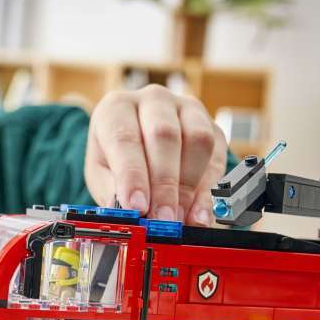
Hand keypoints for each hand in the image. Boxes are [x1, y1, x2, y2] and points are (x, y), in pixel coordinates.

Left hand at [85, 85, 226, 226]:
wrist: (140, 146)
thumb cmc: (116, 160)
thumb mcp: (102, 175)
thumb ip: (113, 192)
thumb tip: (129, 215)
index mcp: (117, 108)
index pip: (125, 137)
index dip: (132, 175)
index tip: (136, 207)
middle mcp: (153, 101)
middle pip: (164, 135)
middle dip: (164, 184)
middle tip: (163, 219)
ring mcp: (187, 109)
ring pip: (198, 140)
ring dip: (190, 185)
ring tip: (180, 219)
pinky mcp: (213, 127)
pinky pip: (217, 155)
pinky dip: (210, 189)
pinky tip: (200, 214)